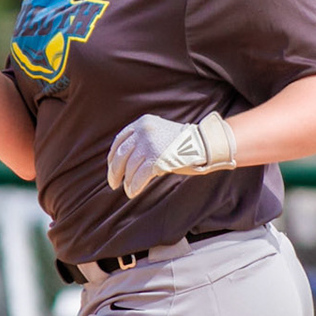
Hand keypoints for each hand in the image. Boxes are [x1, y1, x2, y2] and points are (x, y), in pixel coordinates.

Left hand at [106, 112, 236, 198]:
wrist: (204, 144)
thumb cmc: (182, 142)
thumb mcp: (159, 133)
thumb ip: (143, 141)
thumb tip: (124, 160)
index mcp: (143, 122)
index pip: (120, 140)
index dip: (112, 156)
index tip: (111, 167)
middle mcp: (144, 131)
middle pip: (121, 154)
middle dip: (114, 171)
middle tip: (113, 183)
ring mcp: (150, 144)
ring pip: (129, 167)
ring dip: (126, 181)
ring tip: (127, 189)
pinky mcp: (156, 159)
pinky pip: (139, 176)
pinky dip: (134, 186)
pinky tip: (133, 192)